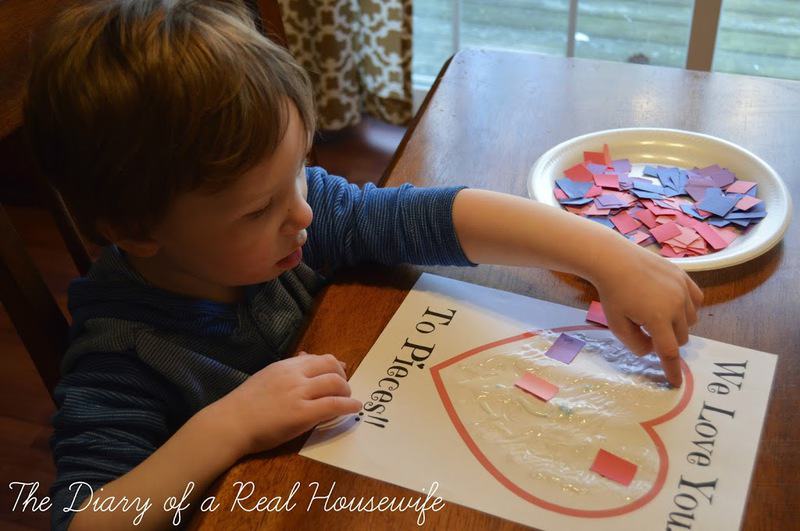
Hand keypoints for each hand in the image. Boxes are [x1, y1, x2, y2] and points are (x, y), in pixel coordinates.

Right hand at [211, 352, 361, 454]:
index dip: (333, 366)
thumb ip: (287, 369)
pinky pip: (334, 405)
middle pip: (330, 366)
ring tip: (349, 399)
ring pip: (335, 383)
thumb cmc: (245, 404)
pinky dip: (349, 405)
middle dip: (343, 376)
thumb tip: (306, 355)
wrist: (230, 423)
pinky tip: (355, 409)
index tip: (340, 372)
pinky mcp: (303, 414)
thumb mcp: (266, 377)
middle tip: (345, 388)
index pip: (317, 358)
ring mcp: (299, 394)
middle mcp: (294, 375)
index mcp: (285, 366)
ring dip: (347, 391)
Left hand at [589, 245, 703, 386]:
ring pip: (691, 320)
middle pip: (681, 337)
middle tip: (648, 328)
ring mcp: (683, 289)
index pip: (670, 352)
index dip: (672, 369)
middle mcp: (676, 305)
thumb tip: (653, 349)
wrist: (614, 260)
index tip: (676, 382)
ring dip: (678, 324)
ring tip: (657, 313)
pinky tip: (673, 303)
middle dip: (668, 339)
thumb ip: (636, 344)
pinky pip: (697, 301)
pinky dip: (688, 307)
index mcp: (657, 319)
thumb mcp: (617, 325)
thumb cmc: (612, 293)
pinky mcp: (685, 277)